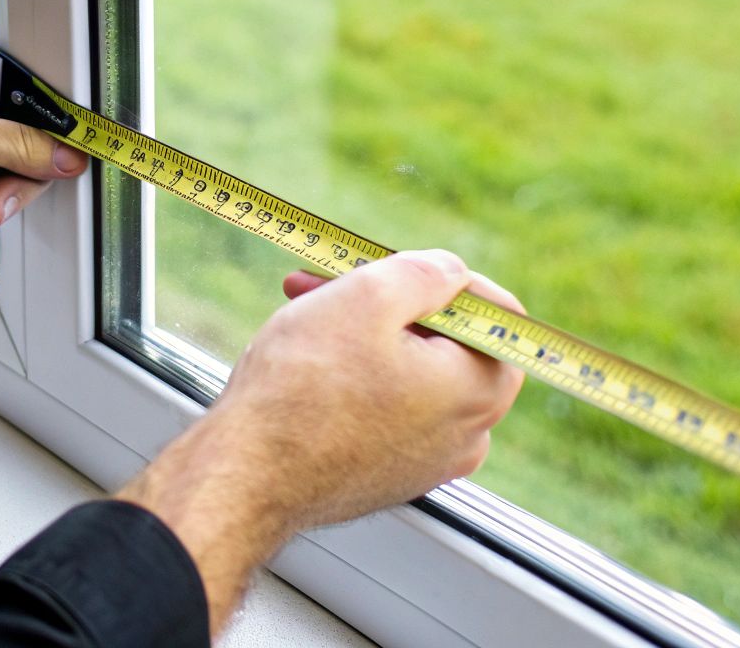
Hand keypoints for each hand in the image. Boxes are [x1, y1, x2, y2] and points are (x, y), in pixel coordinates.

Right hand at [116, 250, 525, 634]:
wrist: (245, 475)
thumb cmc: (301, 390)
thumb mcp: (367, 298)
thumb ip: (425, 272)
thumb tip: (450, 271)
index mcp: (480, 390)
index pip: (495, 311)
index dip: (441, 275)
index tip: (392, 264)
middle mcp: (469, 433)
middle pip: (449, 341)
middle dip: (393, 302)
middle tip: (337, 280)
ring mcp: (429, 461)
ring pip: (412, 372)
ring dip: (368, 334)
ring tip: (310, 314)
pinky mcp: (390, 475)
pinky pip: (389, 409)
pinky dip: (358, 377)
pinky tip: (310, 362)